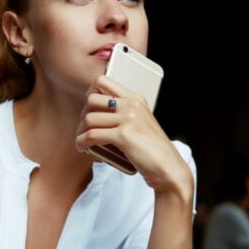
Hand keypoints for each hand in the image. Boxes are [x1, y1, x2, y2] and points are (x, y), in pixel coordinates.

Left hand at [75, 75, 192, 197]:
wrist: (168, 167)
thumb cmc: (153, 150)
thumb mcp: (141, 123)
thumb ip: (125, 114)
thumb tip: (97, 114)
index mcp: (136, 99)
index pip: (102, 81)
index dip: (89, 94)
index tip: (88, 110)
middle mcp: (132, 105)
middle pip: (91, 99)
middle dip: (83, 114)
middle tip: (84, 128)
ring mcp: (129, 119)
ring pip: (89, 119)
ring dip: (80, 131)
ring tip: (82, 140)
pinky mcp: (124, 135)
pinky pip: (92, 135)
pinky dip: (82, 142)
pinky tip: (82, 147)